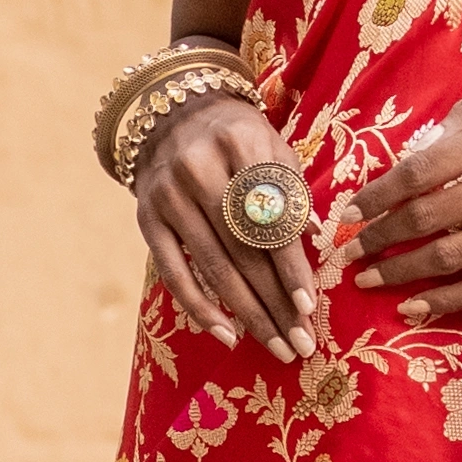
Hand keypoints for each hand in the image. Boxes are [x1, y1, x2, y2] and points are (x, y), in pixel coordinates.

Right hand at [136, 93, 319, 363]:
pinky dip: (201, 308)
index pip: (271, 217)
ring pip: (214, 267)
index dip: (291, 266)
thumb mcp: (273, 147)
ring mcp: (168, 195)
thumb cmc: (238, 139)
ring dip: (248, 314)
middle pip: (244, 249)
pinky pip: (173, 273)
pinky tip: (227, 335)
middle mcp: (198, 167)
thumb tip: (314, 238)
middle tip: (301, 343)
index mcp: (240, 143)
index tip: (309, 307)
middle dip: (276, 302)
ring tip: (277, 346)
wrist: (172, 116)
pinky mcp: (146, 218)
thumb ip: (293, 190)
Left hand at [332, 97, 461, 329]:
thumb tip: (410, 151)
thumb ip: (457, 121)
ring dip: (401, 272)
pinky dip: (444, 302)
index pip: (417, 172)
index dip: (377, 195)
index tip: (348, 211)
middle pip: (425, 217)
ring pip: (448, 256)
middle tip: (348, 251)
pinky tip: (412, 308)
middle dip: (379, 237)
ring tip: (368, 279)